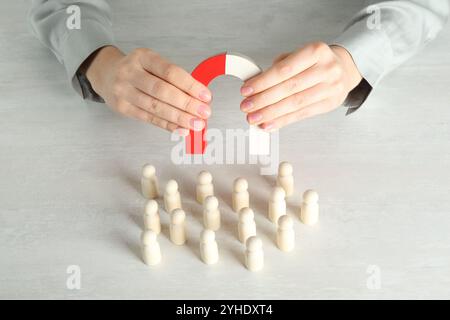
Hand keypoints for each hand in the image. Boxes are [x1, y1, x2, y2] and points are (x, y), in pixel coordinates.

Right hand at [84, 46, 211, 132]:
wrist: (107, 75)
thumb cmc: (138, 70)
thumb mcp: (153, 64)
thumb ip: (173, 78)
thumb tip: (199, 97)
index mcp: (143, 57)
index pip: (170, 72)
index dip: (190, 85)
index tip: (206, 96)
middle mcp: (130, 72)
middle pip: (162, 91)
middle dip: (187, 104)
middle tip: (204, 113)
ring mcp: (124, 91)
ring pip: (155, 107)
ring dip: (179, 118)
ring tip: (196, 124)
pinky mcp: (123, 108)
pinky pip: (149, 118)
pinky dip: (168, 125)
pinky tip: (182, 129)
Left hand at [240, 42, 362, 130]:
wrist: (344, 69)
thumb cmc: (316, 63)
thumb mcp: (299, 55)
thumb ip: (279, 68)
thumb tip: (255, 85)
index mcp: (316, 51)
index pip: (284, 69)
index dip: (263, 82)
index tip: (247, 90)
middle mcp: (326, 69)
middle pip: (289, 88)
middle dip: (264, 100)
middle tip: (246, 106)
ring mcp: (330, 88)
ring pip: (295, 104)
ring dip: (271, 113)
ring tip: (254, 118)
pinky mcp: (329, 104)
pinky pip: (302, 114)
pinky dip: (283, 121)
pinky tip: (269, 123)